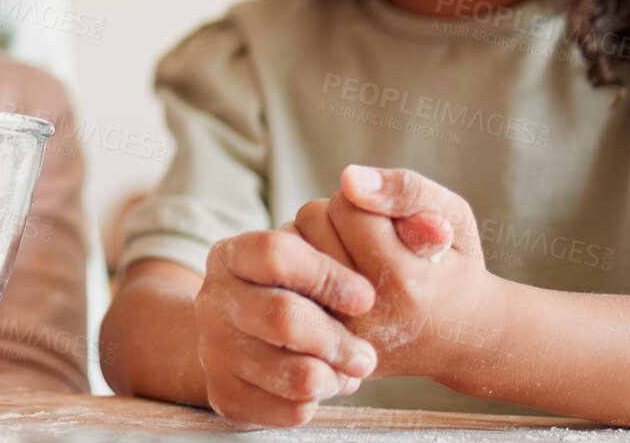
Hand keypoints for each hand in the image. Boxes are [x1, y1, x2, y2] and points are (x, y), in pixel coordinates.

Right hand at [194, 230, 380, 427]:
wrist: (245, 338)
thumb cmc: (303, 289)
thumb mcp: (325, 246)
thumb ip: (377, 224)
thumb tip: (415, 218)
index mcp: (233, 254)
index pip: (276, 253)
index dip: (327, 276)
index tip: (366, 297)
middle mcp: (214, 299)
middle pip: (282, 316)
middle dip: (337, 339)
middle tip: (367, 354)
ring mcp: (213, 348)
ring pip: (292, 371)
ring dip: (334, 374)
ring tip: (349, 368)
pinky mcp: (225, 395)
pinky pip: (288, 410)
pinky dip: (318, 401)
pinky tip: (323, 381)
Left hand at [294, 166, 500, 380]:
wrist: (458, 334)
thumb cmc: (453, 264)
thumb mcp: (452, 217)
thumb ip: (406, 190)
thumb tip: (349, 179)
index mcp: (403, 281)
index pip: (347, 205)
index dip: (366, 201)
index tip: (390, 221)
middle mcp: (363, 312)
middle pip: (312, 220)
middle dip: (338, 217)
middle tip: (370, 237)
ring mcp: (335, 331)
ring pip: (292, 245)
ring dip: (316, 238)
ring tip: (353, 255)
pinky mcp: (317, 338)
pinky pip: (285, 277)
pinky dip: (301, 267)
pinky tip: (332, 277)